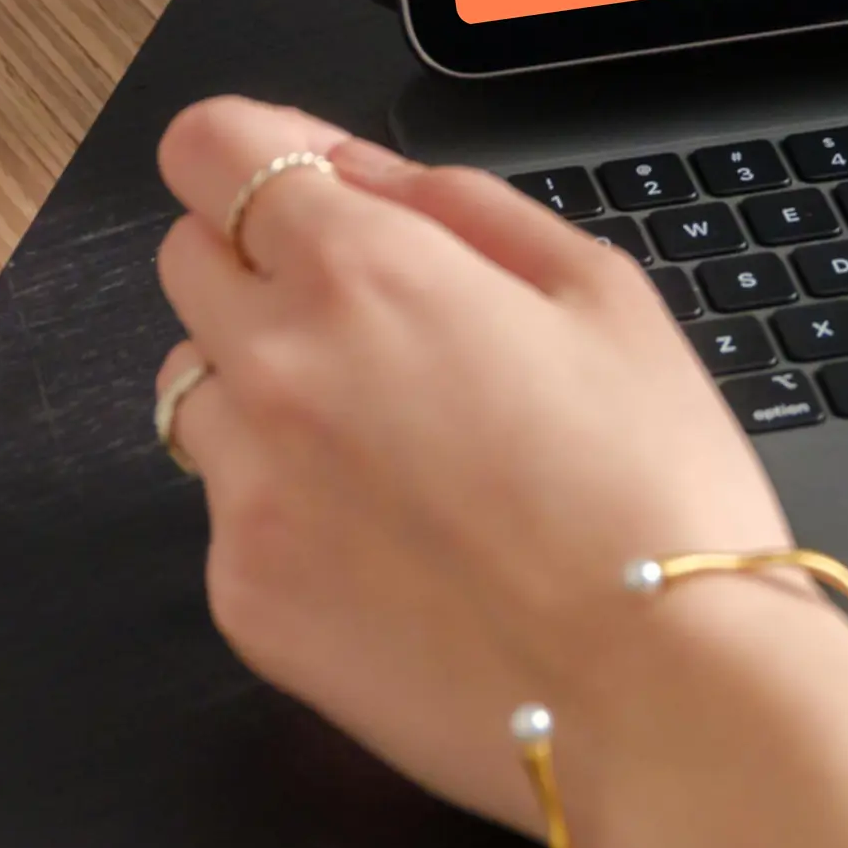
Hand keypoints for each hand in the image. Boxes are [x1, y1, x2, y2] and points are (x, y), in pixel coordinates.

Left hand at [153, 95, 847, 847]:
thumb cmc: (656, 489)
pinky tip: (399, 548)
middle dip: (261, 266)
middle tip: (376, 327)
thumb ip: (461, 208)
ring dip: (264, 391)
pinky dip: (291, 512)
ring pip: (194, 391)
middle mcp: (274, 368)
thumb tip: (361, 174)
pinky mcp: (243, 599)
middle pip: (186, 261)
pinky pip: (230, 516)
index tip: (302, 188)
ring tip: (391, 451)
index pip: (210, 150)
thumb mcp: (603, 293)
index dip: (254, 156)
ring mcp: (244, 492)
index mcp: (363, 271)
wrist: (660, 697)